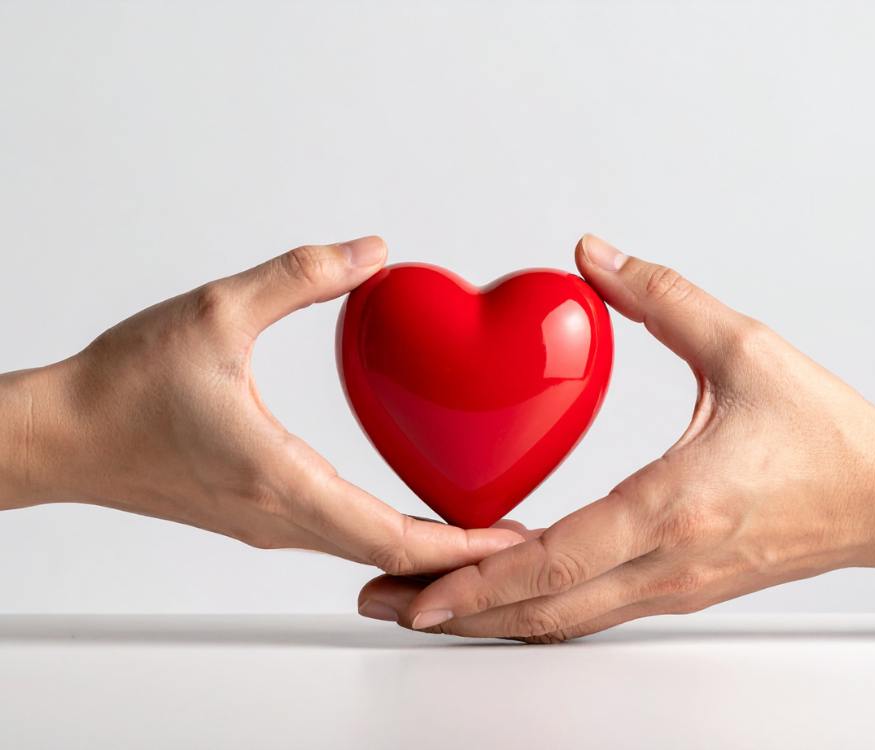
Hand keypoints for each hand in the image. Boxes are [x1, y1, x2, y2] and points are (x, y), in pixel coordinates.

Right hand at [0, 238, 521, 577]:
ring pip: (365, 552)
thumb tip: (371, 253)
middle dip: (462, 556)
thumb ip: (300, 278)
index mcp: (279, 481)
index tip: (518, 543)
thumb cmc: (123, 387)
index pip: (391, 536)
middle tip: (523, 541)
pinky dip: (388, 534)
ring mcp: (267, 524)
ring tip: (484, 529)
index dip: (464, 545)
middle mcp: (279, 518)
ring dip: (428, 548)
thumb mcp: (216, 312)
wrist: (61, 436)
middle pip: (391, 556)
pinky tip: (412, 513)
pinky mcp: (256, 514)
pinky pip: (339, 535)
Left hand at [359, 234, 874, 640]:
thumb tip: (594, 255)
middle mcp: (670, 563)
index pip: (562, 558)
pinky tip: (503, 597)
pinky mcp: (680, 588)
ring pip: (565, 622)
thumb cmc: (822, 430)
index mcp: (678, 506)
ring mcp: (674, 586)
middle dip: (460, 615)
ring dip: (490, 620)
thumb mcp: (744, 347)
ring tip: (425, 610)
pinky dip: (536, 609)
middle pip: (546, 611)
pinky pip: (592, 610)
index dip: (484, 580)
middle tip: (389, 606)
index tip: (420, 589)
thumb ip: (661, 297)